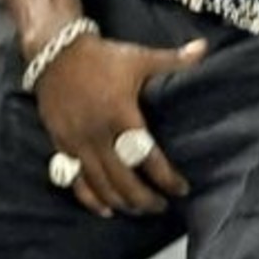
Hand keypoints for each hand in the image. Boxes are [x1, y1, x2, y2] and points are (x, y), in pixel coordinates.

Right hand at [35, 34, 205, 216]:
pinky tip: (105, 209)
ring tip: (139, 210)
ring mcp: (77, 143)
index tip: (181, 189)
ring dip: (121, 203)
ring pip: (100, 185)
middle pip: (124, 180)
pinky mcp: (61, 145)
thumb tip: (204, 48)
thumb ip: (174, 59)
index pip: (148, 157)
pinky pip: (75, 180)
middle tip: (161, 207)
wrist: (54, 53)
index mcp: (121, 115)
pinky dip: (90, 199)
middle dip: (145, 199)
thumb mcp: (140, 57)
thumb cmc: (102, 57)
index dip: (167, 178)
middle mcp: (98, 134)